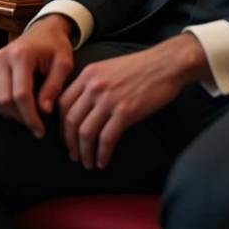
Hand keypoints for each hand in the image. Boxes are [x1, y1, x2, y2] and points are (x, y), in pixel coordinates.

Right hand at [0, 14, 75, 138]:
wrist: (44, 29)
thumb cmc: (56, 46)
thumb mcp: (64, 63)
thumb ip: (54, 87)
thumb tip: (44, 111)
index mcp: (23, 54)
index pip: (22, 94)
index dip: (30, 117)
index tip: (40, 131)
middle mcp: (3, 56)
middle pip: (6, 99)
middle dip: (21, 117)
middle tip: (37, 126)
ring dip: (10, 113)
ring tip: (28, 116)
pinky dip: (2, 106)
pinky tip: (17, 108)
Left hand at [59, 34, 208, 170]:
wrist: (167, 64)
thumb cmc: (141, 67)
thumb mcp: (109, 68)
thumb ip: (93, 84)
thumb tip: (82, 108)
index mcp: (88, 74)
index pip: (63, 103)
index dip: (61, 125)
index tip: (66, 137)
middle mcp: (94, 86)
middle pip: (70, 120)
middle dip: (69, 143)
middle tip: (74, 156)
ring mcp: (109, 99)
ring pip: (86, 133)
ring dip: (84, 153)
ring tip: (88, 163)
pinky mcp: (125, 111)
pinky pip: (106, 139)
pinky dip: (102, 154)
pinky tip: (103, 162)